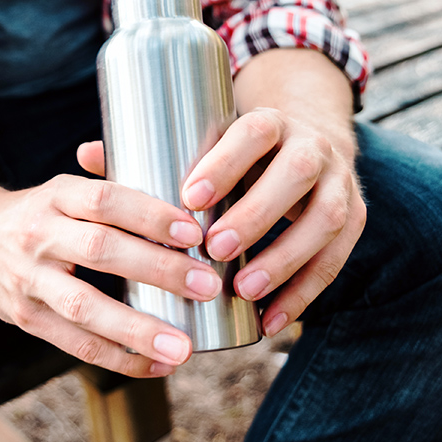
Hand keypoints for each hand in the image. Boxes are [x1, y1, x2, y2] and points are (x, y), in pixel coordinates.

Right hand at [0, 175, 223, 377]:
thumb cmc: (40, 212)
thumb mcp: (65, 187)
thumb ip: (113, 180)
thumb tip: (175, 180)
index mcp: (55, 196)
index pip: (104, 200)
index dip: (148, 215)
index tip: (192, 232)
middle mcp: (38, 235)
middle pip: (100, 251)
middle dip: (157, 270)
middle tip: (205, 285)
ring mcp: (29, 280)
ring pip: (84, 308)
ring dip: (137, 329)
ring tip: (182, 347)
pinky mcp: (26, 319)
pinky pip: (75, 344)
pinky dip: (120, 359)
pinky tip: (158, 365)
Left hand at [77, 107, 365, 337]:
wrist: (309, 139)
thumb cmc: (238, 151)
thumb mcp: (206, 141)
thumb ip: (150, 150)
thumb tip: (87, 154)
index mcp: (270, 121)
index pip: (253, 131)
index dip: (225, 162)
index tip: (190, 197)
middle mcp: (312, 145)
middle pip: (295, 172)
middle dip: (257, 213)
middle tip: (215, 249)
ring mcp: (340, 182)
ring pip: (324, 218)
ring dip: (286, 258)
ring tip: (244, 290)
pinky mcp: (354, 218)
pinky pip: (337, 258)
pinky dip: (306, 292)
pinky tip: (273, 320)